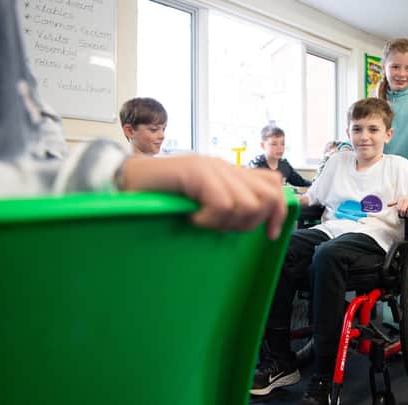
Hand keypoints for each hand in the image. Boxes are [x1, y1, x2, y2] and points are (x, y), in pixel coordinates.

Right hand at [122, 155, 286, 239]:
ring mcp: (212, 167)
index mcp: (231, 173)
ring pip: (248, 204)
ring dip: (226, 223)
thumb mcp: (205, 205)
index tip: (269, 235)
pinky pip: (222, 205)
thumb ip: (229, 206)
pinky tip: (191, 218)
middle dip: (253, 222)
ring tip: (202, 221)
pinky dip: (208, 220)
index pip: (274, 186)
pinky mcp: (197, 171)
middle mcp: (226, 167)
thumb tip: (258, 223)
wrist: (128, 183)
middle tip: (224, 227)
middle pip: (269, 196)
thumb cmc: (162, 199)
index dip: (279, 212)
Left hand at [388, 192, 407, 216]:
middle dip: (403, 214)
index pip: (399, 208)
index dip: (399, 212)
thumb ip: (393, 202)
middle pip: (403, 210)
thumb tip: (387, 205)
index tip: (400, 214)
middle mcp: (406, 200)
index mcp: (401, 199)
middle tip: (403, 215)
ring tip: (407, 215)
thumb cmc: (406, 199)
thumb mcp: (400, 200)